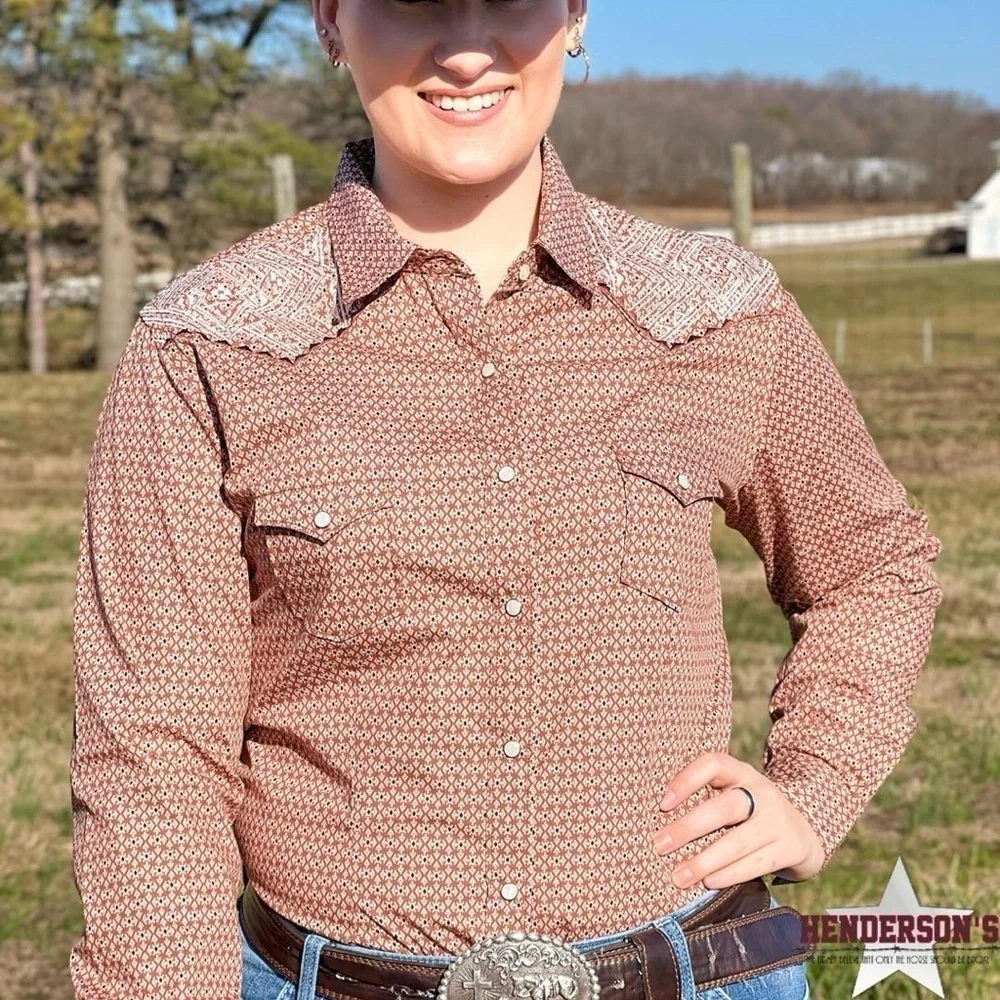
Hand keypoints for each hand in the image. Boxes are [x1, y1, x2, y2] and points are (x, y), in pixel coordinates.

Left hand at [651, 751, 824, 888]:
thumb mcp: (734, 795)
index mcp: (741, 773)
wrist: (806, 830)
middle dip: (689, 828)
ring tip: (678, 875)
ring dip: (706, 860)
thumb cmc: (751, 813)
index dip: (687, 780)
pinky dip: (731, 874)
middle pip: (724, 807)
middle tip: (658, 845)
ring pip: (739, 840)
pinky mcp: (791, 848)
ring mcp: (779, 820)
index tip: (662, 803)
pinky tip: (709, 882)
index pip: (714, 764)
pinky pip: (757, 863)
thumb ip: (705, 800)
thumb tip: (655, 822)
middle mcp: (762, 792)